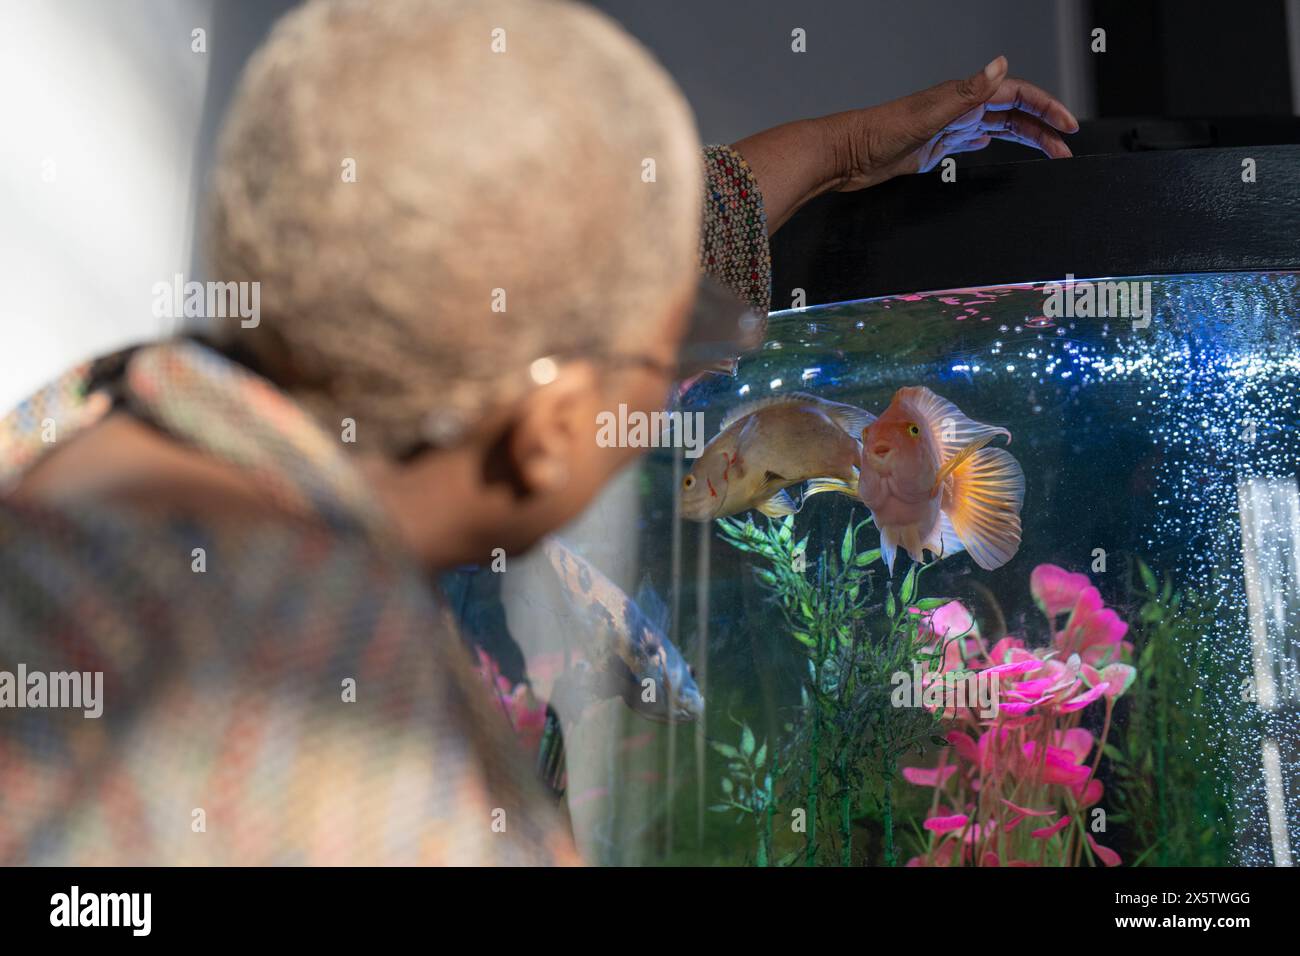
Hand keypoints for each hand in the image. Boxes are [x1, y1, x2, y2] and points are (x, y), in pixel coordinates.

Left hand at [733, 56, 1078, 232]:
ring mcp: (945, 127)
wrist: (844, 155)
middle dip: (1042, 128)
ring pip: (995, 128)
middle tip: (1066, 147)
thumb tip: (999, 64)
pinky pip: (968, 142)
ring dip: (1023, 138)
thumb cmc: (876, 133)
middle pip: (1011, 114)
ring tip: (1047, 152)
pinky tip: (992, 148)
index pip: (1015, 95)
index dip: (1045, 107)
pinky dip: (987, 144)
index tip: (1068, 125)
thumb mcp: (928, 112)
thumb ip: (966, 92)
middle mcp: (957, 108)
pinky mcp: (932, 147)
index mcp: (961, 97)